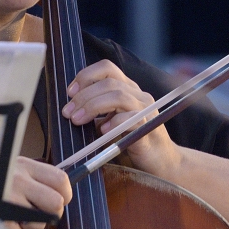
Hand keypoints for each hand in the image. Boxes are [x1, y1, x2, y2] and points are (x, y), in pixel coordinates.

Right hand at [3, 155, 72, 228]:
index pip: (61, 179)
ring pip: (39, 223)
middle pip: (56, 204)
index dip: (66, 194)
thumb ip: (34, 177)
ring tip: (15, 215)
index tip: (62, 199)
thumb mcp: (12, 166)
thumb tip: (60, 192)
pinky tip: (4, 221)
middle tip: (40, 213)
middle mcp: (19, 181)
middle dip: (51, 213)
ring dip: (30, 225)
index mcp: (26, 165)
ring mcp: (9, 200)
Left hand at [64, 60, 182, 177]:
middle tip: (68, 112)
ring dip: (93, 106)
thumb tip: (71, 109)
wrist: (160, 160)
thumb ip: (97, 113)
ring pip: (119, 96)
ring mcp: (146, 110)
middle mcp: (138, 95)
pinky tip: (102, 131)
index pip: (107, 68)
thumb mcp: (111, 122)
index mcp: (128, 89)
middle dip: (84, 95)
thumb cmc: (132, 141)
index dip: (86, 75)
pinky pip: (132, 118)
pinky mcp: (149, 127)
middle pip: (109, 82)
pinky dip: (114, 122)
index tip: (70, 92)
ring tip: (77, 120)